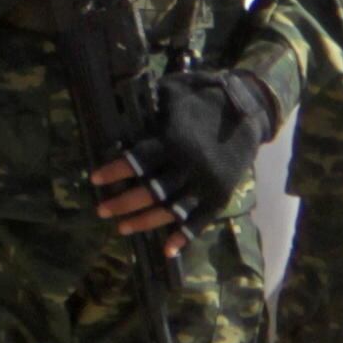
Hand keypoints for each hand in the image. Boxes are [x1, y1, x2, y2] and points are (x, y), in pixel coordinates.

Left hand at [91, 67, 273, 243]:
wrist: (248, 109)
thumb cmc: (204, 97)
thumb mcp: (174, 92)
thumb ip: (149, 104)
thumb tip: (118, 103)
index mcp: (174, 141)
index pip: (138, 160)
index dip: (115, 170)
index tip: (94, 178)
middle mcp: (188, 166)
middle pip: (150, 191)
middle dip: (122, 203)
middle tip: (101, 210)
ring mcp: (205, 185)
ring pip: (170, 211)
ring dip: (144, 222)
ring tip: (122, 227)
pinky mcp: (220, 196)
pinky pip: (199, 222)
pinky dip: (183, 237)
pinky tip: (167, 250)